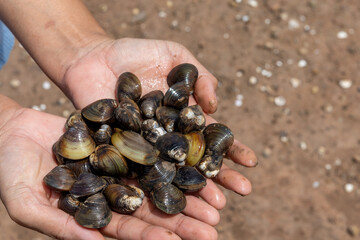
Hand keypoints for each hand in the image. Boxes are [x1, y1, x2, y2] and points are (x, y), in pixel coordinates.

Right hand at [0, 98, 198, 239]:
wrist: (12, 131)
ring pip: (158, 181)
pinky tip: (194, 160)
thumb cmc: (11, 170)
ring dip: (185, 192)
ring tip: (216, 200)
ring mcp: (119, 167)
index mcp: (95, 214)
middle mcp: (112, 193)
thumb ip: (63, 226)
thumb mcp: (29, 204)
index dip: (153, 237)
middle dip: (182, 220)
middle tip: (213, 227)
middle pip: (152, 209)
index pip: (128, 230)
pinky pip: (151, 149)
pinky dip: (171, 156)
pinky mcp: (122, 141)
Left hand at [61, 38, 257, 238]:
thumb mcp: (175, 55)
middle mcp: (167, 138)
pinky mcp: (119, 154)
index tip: (251, 163)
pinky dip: (153, 188)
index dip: (232, 149)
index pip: (211, 137)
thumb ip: (200, 76)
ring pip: (172, 173)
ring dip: (195, 190)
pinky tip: (171, 201)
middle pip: (197, 161)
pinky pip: (137, 172)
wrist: (93, 58)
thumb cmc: (135, 54)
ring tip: (217, 205)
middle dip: (221, 176)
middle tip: (242, 191)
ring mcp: (144, 148)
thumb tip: (213, 107)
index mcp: (183, 118)